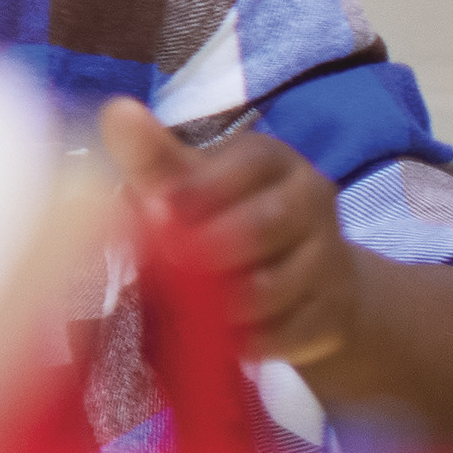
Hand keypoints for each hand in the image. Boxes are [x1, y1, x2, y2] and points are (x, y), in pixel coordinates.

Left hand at [98, 98, 363, 368]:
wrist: (299, 278)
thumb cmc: (219, 217)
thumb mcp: (184, 183)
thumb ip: (152, 158)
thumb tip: (118, 112)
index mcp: (270, 159)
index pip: (246, 164)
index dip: (199, 188)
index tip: (156, 209)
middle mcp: (311, 199)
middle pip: (267, 223)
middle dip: (210, 249)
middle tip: (166, 266)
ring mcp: (330, 256)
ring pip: (278, 284)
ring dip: (223, 303)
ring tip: (183, 311)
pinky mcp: (335, 311)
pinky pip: (292, 331)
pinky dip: (249, 339)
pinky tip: (219, 340)